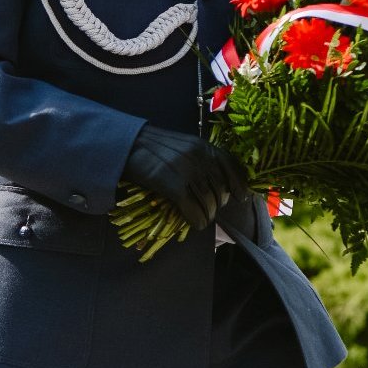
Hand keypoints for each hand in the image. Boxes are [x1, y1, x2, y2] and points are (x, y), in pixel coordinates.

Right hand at [121, 124, 247, 232]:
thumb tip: (215, 181)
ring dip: (208, 214)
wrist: (127, 145)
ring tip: (203, 218)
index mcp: (204, 146)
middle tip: (211, 210)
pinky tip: (196, 223)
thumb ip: (201, 157)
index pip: (232, 167)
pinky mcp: (174, 186)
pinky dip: (197, 220)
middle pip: (220, 188)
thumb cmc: (153, 146)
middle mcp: (200, 157)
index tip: (240, 197)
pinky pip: (193, 209)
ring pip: (208, 202)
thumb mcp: (184, 144)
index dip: (239, 185)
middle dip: (218, 204)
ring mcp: (188, 172)